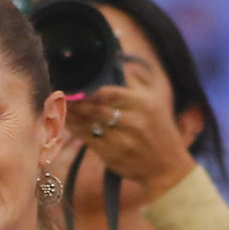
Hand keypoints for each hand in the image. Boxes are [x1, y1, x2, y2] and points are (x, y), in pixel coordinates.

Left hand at [66, 78, 195, 200]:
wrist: (168, 168)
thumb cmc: (160, 131)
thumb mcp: (156, 101)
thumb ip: (138, 82)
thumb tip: (120, 61)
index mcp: (145, 104)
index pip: (110, 92)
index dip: (91, 90)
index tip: (78, 88)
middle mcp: (134, 121)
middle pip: (96, 108)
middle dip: (77, 102)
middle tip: (63, 96)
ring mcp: (123, 140)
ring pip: (89, 124)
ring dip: (72, 115)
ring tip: (61, 107)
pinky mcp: (113, 155)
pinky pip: (88, 139)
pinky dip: (75, 130)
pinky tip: (68, 123)